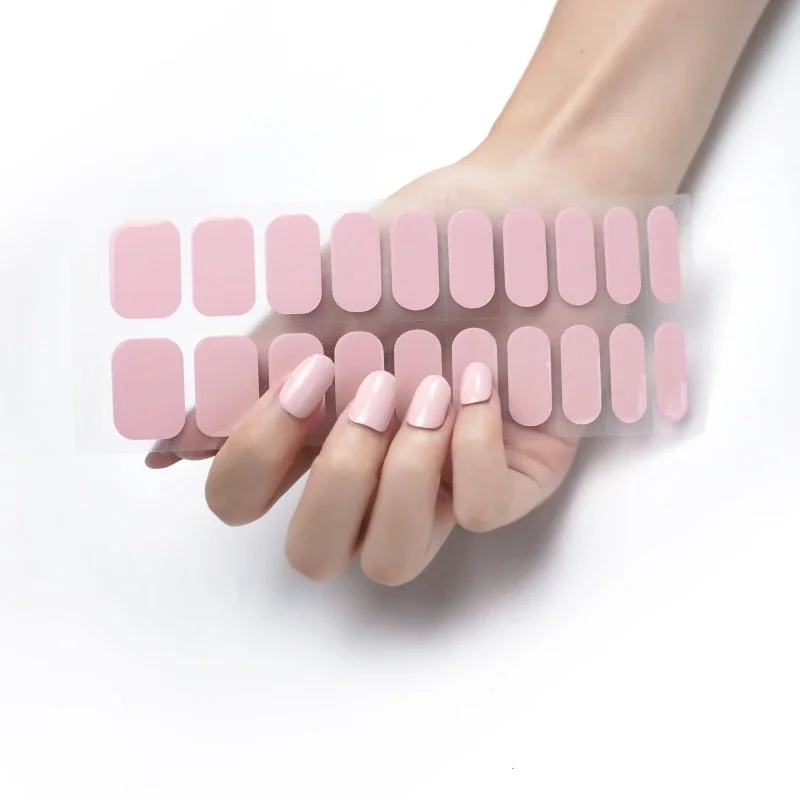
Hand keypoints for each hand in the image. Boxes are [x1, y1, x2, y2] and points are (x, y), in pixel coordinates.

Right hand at [148, 149, 615, 584]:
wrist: (523, 211)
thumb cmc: (421, 245)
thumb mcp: (322, 297)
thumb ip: (250, 368)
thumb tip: (170, 439)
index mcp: (314, 424)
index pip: (241, 500)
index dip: (253, 460)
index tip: (305, 373)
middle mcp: (370, 466)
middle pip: (315, 556)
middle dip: (336, 483)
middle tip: (374, 395)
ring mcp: (442, 479)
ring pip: (395, 560)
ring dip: (404, 477)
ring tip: (432, 395)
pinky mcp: (515, 475)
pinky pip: (484, 513)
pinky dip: (474, 450)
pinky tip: (483, 386)